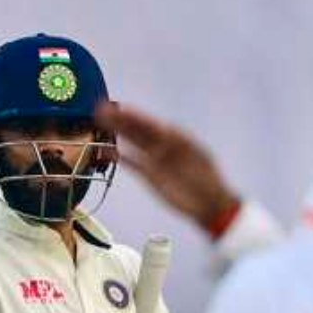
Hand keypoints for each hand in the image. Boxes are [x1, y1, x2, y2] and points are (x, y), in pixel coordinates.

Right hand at [94, 102, 240, 232]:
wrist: (210, 204)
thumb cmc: (208, 180)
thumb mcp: (198, 156)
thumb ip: (180, 143)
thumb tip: (165, 129)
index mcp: (176, 138)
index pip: (152, 124)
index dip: (136, 116)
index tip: (121, 108)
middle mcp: (163, 146)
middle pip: (139, 131)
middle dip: (121, 121)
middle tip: (101, 110)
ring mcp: (156, 161)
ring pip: (133, 144)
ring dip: (119, 133)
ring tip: (101, 122)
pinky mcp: (150, 176)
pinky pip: (133, 164)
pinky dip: (122, 158)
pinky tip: (110, 151)